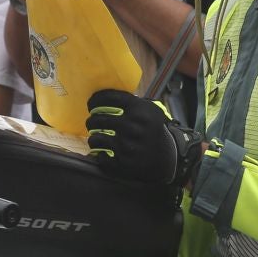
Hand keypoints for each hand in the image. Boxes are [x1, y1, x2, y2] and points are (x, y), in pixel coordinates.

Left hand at [85, 89, 205, 188]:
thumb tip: (106, 95)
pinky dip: (98, 152)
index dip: (95, 100)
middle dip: (91, 120)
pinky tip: (102, 150)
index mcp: (139, 110)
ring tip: (96, 136)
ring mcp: (127, 145)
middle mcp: (133, 126)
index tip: (91, 104)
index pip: (108, 98)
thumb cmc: (153, 130)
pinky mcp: (123, 162)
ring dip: (93, 137)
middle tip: (92, 121)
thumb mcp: (150, 110)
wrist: (166, 157)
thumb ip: (131, 101)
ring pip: (96, 138)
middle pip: (98, 118)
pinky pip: (100, 155)